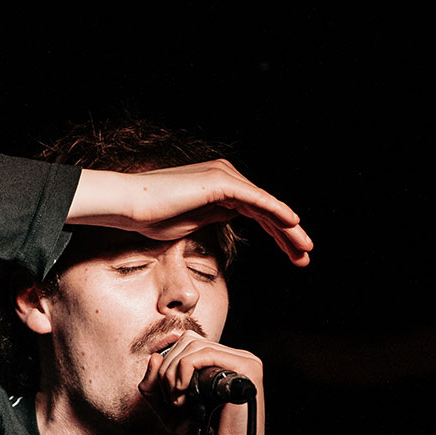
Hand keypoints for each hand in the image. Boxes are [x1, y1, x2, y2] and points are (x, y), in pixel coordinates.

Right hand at [67, 161, 313, 265]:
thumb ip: (213, 218)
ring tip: (304, 250)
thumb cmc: (152, 217)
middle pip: (266, 209)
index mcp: (221, 188)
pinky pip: (256, 199)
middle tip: (305, 257)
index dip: (278, 236)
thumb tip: (228, 219)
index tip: (294, 257)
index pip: (258, 213)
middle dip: (288, 235)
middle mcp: (226, 177)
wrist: (130, 206)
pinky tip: (293, 225)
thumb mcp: (191, 222)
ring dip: (288, 229)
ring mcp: (224, 176)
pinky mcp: (220, 182)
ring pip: (266, 205)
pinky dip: (276, 211)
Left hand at [139, 329, 265, 434]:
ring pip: (193, 346)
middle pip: (189, 341)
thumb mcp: (170, 408)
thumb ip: (155, 385)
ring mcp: (244, 361)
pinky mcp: (246, 368)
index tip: (167, 395)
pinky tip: (183, 396)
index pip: (189, 344)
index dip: (168, 364)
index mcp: (224, 364)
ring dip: (174, 373)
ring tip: (178, 401)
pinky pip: (203, 354)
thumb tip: (154, 357)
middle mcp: (236, 358)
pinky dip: (183, 372)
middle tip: (171, 400)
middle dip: (168, 369)